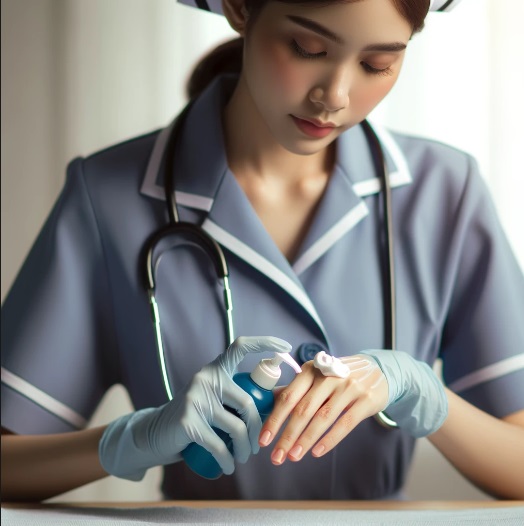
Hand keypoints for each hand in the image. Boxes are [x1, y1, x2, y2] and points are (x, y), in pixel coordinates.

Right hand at [99, 336, 291, 479]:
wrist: (155, 432)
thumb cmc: (195, 416)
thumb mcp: (213, 398)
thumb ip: (236, 395)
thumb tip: (280, 397)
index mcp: (215, 369)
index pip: (240, 346)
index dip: (264, 343)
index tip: (286, 347)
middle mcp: (205, 378)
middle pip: (247, 403)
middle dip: (258, 430)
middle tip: (257, 446)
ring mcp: (195, 399)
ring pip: (236, 428)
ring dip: (245, 450)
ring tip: (243, 459)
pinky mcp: (187, 422)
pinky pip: (218, 445)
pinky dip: (228, 461)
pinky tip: (228, 467)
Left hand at [259, 351, 446, 464]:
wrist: (379, 369)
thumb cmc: (340, 376)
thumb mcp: (318, 375)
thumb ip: (297, 388)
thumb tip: (270, 400)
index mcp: (311, 369)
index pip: (289, 396)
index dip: (275, 419)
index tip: (264, 440)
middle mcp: (328, 376)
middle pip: (303, 409)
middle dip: (287, 435)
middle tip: (277, 456)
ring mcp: (348, 387)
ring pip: (322, 418)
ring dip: (306, 440)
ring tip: (294, 456)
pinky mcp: (365, 399)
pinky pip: (345, 423)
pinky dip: (329, 439)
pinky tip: (317, 452)